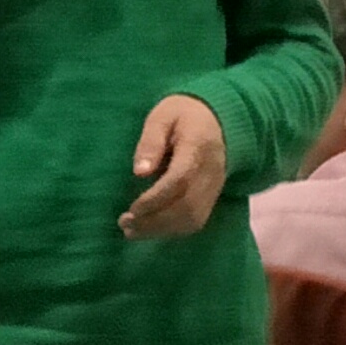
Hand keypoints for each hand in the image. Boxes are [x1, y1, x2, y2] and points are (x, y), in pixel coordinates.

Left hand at [121, 95, 227, 239]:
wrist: (220, 118)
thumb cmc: (183, 114)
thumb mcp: (162, 117)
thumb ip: (150, 141)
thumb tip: (140, 172)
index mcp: (198, 146)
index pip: (181, 179)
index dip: (155, 198)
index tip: (131, 209)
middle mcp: (211, 170)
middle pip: (188, 205)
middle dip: (154, 221)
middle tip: (125, 224)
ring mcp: (216, 185)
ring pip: (194, 217)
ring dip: (162, 230)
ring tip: (133, 230)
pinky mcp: (214, 195)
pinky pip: (197, 220)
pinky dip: (173, 230)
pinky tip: (152, 227)